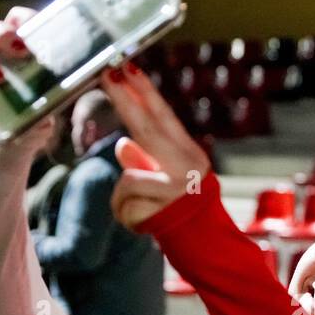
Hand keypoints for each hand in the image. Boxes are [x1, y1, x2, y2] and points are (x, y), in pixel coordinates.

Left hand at [100, 64, 211, 229]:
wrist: (207, 246)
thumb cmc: (184, 210)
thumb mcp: (169, 179)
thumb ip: (146, 160)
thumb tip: (121, 145)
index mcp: (189, 153)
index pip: (163, 117)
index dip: (144, 92)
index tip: (127, 68)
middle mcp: (187, 166)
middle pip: (146, 127)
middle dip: (123, 99)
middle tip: (106, 74)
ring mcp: (176, 188)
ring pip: (127, 178)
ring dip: (123, 197)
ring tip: (141, 210)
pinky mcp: (163, 211)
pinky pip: (125, 205)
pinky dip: (126, 216)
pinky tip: (144, 223)